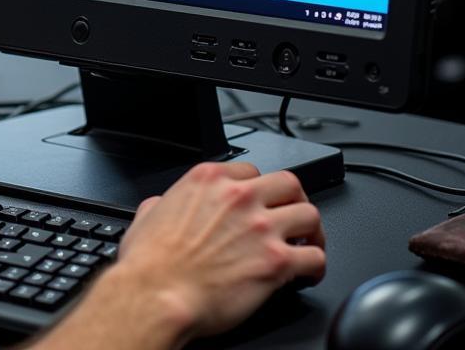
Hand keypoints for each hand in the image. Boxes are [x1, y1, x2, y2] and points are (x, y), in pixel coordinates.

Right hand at [34, 161, 324, 349]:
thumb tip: (161, 207)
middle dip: (294, 200)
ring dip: (312, 231)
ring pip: (310, 214)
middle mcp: (239, 196)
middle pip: (289, 183)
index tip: (260, 203)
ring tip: (308, 244)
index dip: (258, 189)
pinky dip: (317, 266)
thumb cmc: (150, 262)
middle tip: (292, 215)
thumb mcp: (148, 215)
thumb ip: (163, 203)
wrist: (157, 294)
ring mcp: (261, 227)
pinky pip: (315, 257)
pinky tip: (308, 274)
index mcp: (209, 180)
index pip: (251, 170)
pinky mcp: (276, 262)